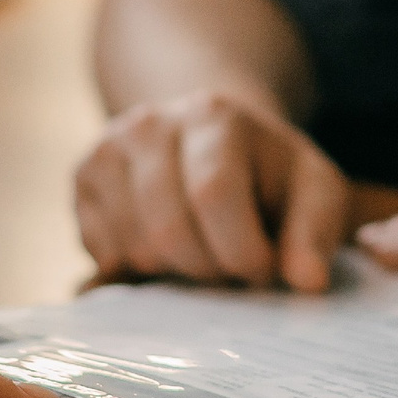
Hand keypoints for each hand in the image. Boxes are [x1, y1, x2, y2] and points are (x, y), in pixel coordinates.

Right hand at [75, 90, 350, 291]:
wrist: (209, 140)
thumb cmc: (267, 175)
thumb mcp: (312, 191)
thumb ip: (315, 234)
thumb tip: (306, 282)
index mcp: (213, 115)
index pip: (213, 194)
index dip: (241, 251)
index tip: (262, 270)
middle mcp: (149, 123)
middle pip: (168, 230)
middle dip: (208, 270)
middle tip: (231, 268)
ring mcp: (107, 148)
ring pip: (134, 248)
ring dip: (174, 273)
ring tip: (202, 252)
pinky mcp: (82, 178)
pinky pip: (103, 255)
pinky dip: (139, 271)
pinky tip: (166, 248)